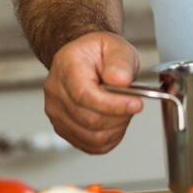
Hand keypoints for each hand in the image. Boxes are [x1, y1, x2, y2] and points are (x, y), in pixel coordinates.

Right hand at [44, 31, 142, 153]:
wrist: (85, 60)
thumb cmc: (99, 53)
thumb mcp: (116, 46)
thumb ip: (120, 61)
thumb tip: (121, 81)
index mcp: (66, 66)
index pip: (83, 95)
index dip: (112, 105)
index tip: (136, 104)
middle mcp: (55, 90)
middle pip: (89, 120)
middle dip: (119, 116)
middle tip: (133, 103)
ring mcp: (56, 112)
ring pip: (92, 137)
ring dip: (116, 128)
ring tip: (123, 110)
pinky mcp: (63, 129)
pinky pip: (91, 145)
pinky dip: (110, 138)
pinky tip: (114, 122)